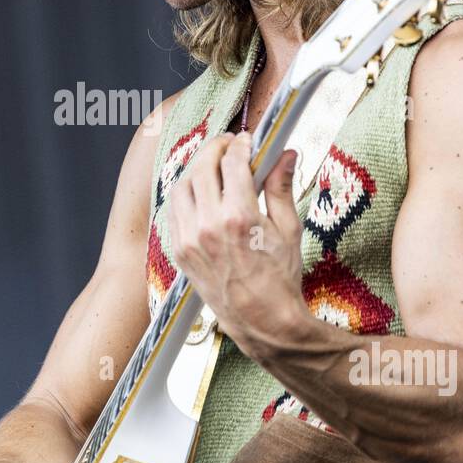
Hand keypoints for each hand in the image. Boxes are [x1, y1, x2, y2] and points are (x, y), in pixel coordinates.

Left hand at [167, 134, 306, 362]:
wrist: (261, 321)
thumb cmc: (280, 279)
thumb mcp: (288, 229)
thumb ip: (281, 187)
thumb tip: (286, 155)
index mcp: (238, 217)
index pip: (232, 163)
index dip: (240, 145)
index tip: (247, 140)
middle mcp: (208, 226)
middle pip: (202, 167)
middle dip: (215, 148)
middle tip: (228, 144)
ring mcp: (189, 239)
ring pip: (182, 186)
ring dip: (196, 169)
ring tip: (213, 166)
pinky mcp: (179, 252)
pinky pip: (174, 211)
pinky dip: (185, 195)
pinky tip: (200, 193)